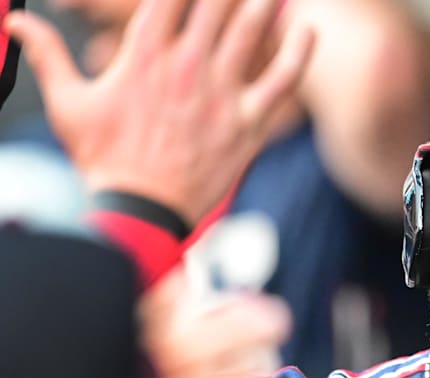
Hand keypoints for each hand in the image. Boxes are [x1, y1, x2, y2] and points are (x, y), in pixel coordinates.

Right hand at [3, 0, 313, 226]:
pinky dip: (298, 51)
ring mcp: (220, 94)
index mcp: (143, 55)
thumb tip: (15, 21)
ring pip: (250, 31)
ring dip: (265, 1)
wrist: (141, 211)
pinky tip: (307, 28)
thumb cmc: (105, 159)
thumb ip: (46, 55)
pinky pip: (282, 79)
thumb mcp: (68, 105)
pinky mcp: (248, 123)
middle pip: (216, 3)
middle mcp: (185, 66)